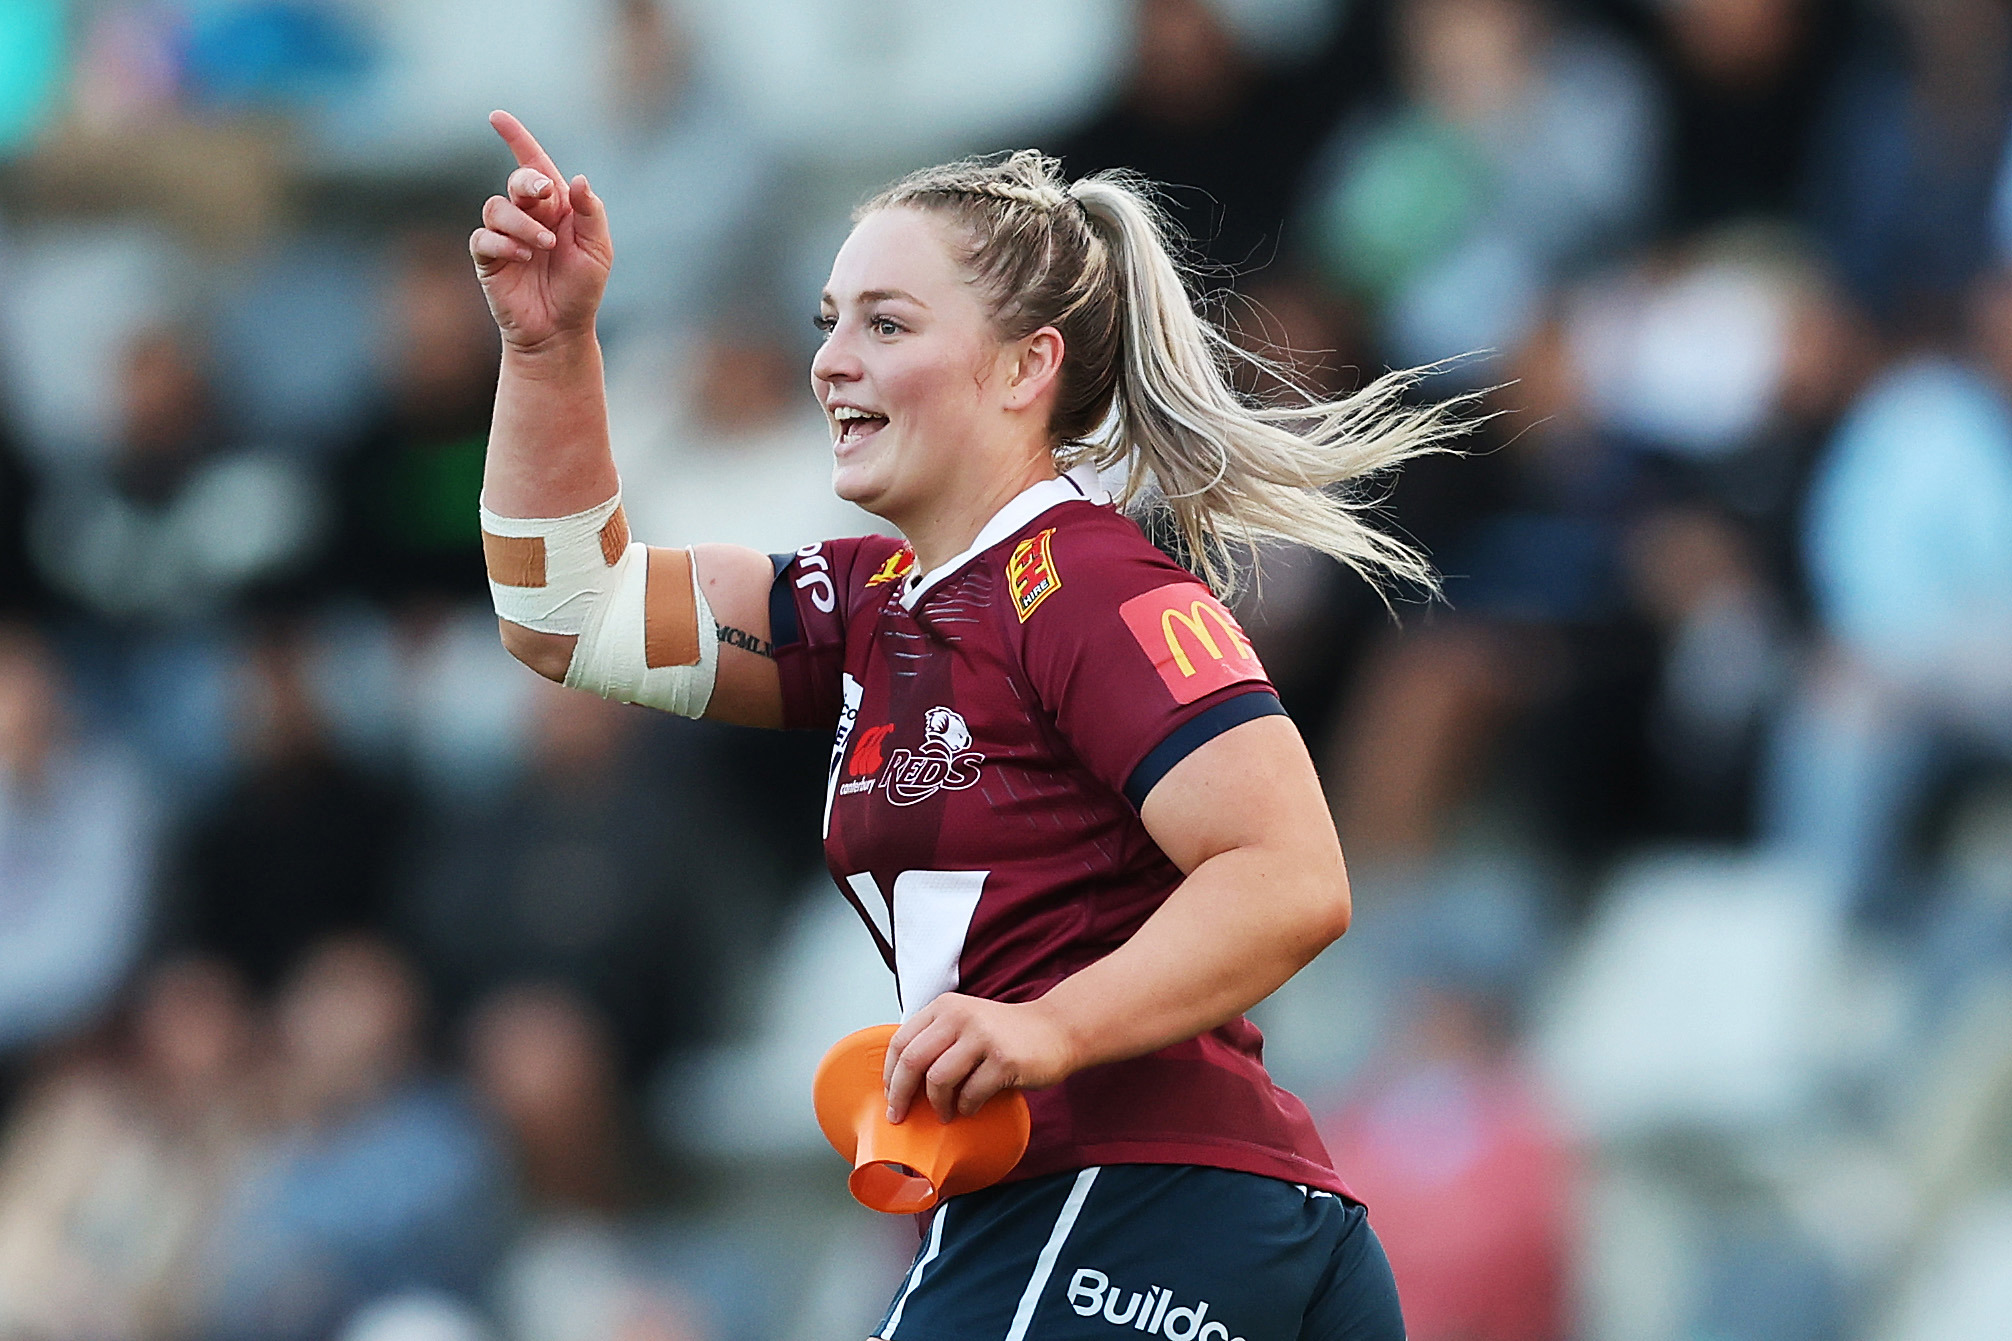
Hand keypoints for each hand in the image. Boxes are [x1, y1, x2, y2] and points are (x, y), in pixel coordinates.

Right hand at [469, 110, 612, 351]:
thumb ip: (590, 212)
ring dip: (522, 222)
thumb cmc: (581, 289)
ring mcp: (505, 236)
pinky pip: (484, 237)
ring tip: (543, 245)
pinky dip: (504, 242)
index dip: (516, 138)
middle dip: (527, 181)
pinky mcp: (488, 259)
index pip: (533, 164)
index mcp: (556, 207)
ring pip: (497, 207)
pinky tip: (524, 255)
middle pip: (516, 181)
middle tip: (543, 194)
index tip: (497, 117)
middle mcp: (528, 216)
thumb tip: (577, 179)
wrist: (561, 330)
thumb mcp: (598, 249)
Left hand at [882, 993, 1078, 1123]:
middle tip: (900, 1115)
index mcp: (944, 1007)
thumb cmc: (1007, 1034)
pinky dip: (966, 1107)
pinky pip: (970, 1093)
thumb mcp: (966, 1022)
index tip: (889, 1096)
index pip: (901, 1040)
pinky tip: (972, 1106)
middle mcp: (960, 1016)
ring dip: (938, 1104)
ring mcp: (983, 1037)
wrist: (1057, 1029)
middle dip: (901, 1094)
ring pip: (938, 1079)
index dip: (890, 1073)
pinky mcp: (1003, 1060)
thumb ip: (937, 1040)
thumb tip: (900, 1080)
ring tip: (946, 1113)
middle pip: (913, 1060)